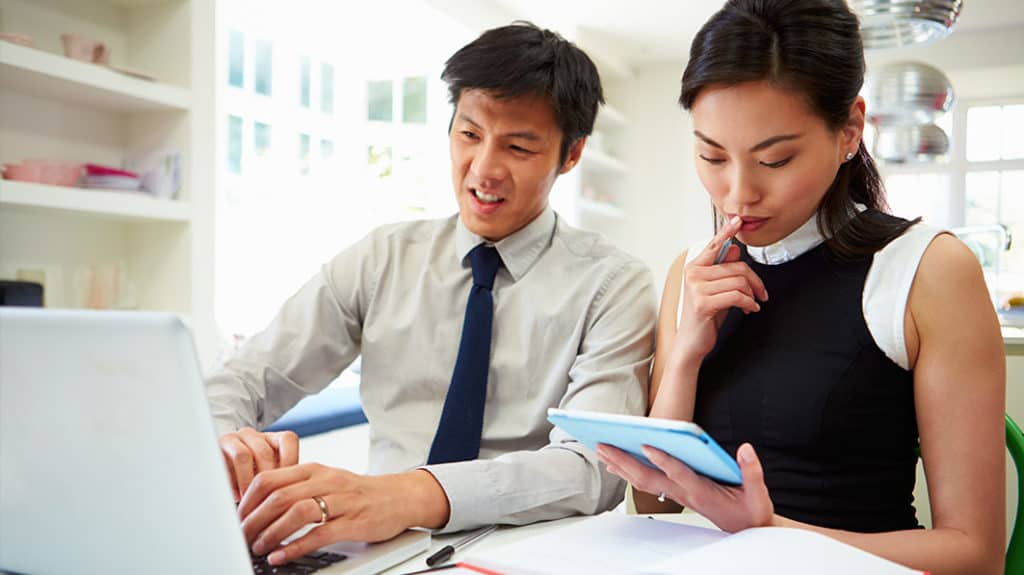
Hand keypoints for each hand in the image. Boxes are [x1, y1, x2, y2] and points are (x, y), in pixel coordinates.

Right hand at [219, 427, 298, 500]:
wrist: (218, 477)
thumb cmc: (252, 487)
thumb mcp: (271, 482)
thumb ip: (284, 485)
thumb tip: (299, 502)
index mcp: (272, 439)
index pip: (288, 440)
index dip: (288, 464)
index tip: (287, 489)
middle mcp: (253, 436)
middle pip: (265, 452)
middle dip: (266, 480)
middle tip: (268, 503)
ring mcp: (234, 439)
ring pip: (244, 455)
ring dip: (247, 482)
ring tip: (251, 503)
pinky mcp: (216, 447)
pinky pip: (224, 461)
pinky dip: (233, 481)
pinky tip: (236, 497)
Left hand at [238, 464, 449, 565]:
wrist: (398, 497)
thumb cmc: (357, 493)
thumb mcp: (324, 482)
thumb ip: (295, 489)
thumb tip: (258, 506)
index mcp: (313, 469)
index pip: (269, 478)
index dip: (247, 500)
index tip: (236, 518)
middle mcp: (325, 481)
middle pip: (279, 496)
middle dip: (254, 520)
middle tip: (241, 537)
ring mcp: (340, 501)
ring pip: (297, 512)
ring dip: (272, 532)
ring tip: (258, 547)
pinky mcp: (353, 522)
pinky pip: (319, 534)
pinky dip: (295, 546)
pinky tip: (281, 555)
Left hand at [597, 442, 773, 532]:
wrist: (746, 529)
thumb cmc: (750, 510)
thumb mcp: (757, 493)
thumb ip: (751, 470)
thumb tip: (745, 448)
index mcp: (702, 490)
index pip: (678, 473)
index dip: (663, 459)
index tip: (646, 444)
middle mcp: (684, 492)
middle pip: (648, 477)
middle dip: (624, 461)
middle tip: (603, 445)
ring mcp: (677, 493)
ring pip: (643, 480)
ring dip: (621, 465)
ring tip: (601, 449)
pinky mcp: (676, 492)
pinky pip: (647, 482)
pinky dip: (629, 471)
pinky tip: (615, 464)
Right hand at [674, 215, 767, 363]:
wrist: (691, 343)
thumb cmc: (703, 317)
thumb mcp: (715, 289)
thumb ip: (722, 269)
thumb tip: (733, 249)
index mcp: (694, 268)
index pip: (714, 245)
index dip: (727, 231)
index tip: (738, 220)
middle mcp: (693, 274)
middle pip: (737, 266)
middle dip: (754, 281)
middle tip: (760, 294)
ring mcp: (697, 288)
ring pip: (739, 282)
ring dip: (752, 295)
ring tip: (750, 304)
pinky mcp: (703, 303)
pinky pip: (737, 296)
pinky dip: (748, 303)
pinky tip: (749, 309)